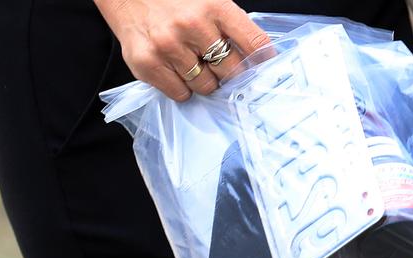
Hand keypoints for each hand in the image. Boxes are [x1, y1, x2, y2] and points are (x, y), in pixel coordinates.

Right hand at [94, 0, 269, 100]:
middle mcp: (192, 25)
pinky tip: (175, 69)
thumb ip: (229, 26)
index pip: (254, 43)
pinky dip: (182, 88)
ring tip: (192, 63)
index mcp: (215, 6)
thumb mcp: (208, 1)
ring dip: (203, 80)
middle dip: (229, 73)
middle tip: (219, 66)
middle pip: (231, 71)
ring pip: (206, 86)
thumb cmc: (171, 0)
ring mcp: (168, 46)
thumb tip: (255, 59)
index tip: (264, 69)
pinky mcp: (147, 63)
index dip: (263, 61)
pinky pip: (180, 93)